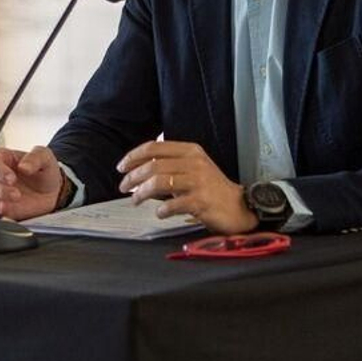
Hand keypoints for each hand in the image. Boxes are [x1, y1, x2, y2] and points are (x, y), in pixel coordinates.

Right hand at [0, 146, 64, 220]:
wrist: (50, 192)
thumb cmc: (42, 170)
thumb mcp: (44, 157)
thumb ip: (34, 158)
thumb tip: (24, 166)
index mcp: (1, 158)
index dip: (0, 171)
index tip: (11, 179)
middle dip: (0, 189)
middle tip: (16, 194)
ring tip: (11, 204)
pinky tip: (5, 211)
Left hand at [118, 140, 257, 233]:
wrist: (239, 207)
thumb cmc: (211, 188)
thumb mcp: (191, 168)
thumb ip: (169, 164)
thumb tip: (138, 167)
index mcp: (190, 150)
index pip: (154, 147)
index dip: (133, 156)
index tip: (121, 167)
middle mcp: (194, 163)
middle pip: (153, 166)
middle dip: (133, 177)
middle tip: (123, 187)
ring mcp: (199, 182)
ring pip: (160, 182)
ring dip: (142, 193)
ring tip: (135, 200)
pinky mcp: (202, 201)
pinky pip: (174, 204)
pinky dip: (162, 209)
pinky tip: (159, 213)